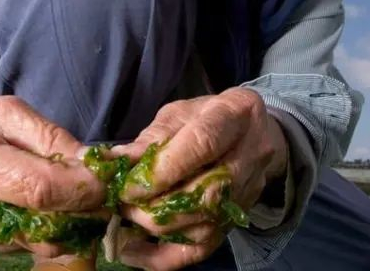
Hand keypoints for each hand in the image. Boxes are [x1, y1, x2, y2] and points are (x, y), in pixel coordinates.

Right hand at [0, 96, 106, 257]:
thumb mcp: (9, 111)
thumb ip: (50, 136)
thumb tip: (91, 163)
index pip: (37, 187)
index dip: (80, 187)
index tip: (107, 178)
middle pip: (44, 222)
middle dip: (85, 209)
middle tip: (106, 190)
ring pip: (44, 242)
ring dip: (75, 224)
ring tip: (85, 196)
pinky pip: (35, 245)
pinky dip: (57, 229)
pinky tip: (60, 206)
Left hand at [112, 88, 288, 269]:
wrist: (254, 132)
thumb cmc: (208, 117)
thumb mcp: (179, 114)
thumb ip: (151, 138)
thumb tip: (114, 163)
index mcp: (235, 114)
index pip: (201, 146)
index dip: (162, 171)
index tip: (128, 186)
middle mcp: (250, 155)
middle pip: (205, 194)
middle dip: (156, 206)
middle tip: (122, 204)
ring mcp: (248, 192)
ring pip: (203, 226)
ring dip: (158, 229)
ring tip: (128, 219)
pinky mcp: (237, 219)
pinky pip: (204, 248)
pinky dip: (165, 257)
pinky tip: (135, 252)